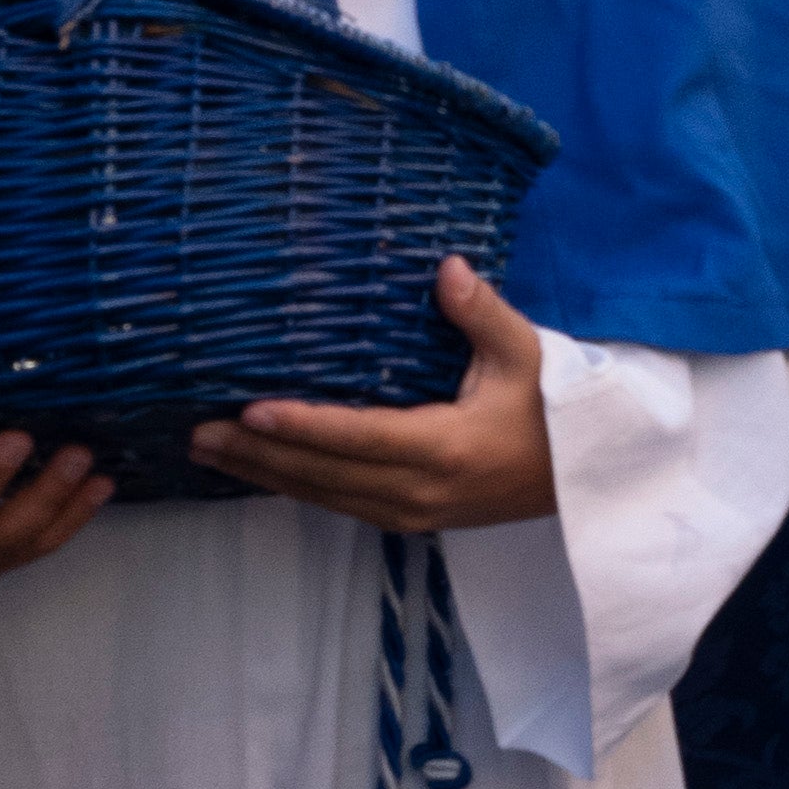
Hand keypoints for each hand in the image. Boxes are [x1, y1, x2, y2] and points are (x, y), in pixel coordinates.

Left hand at [189, 243, 560, 529]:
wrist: (589, 477)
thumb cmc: (557, 410)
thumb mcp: (527, 354)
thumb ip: (482, 313)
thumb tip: (446, 268)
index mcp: (446, 448)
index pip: (358, 437)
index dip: (301, 426)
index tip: (250, 408)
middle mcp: (422, 491)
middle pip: (325, 475)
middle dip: (259, 454)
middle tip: (199, 431)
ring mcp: (415, 512)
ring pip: (325, 496)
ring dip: (266, 474)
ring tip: (210, 451)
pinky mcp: (413, 520)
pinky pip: (341, 505)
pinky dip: (297, 487)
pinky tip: (263, 469)